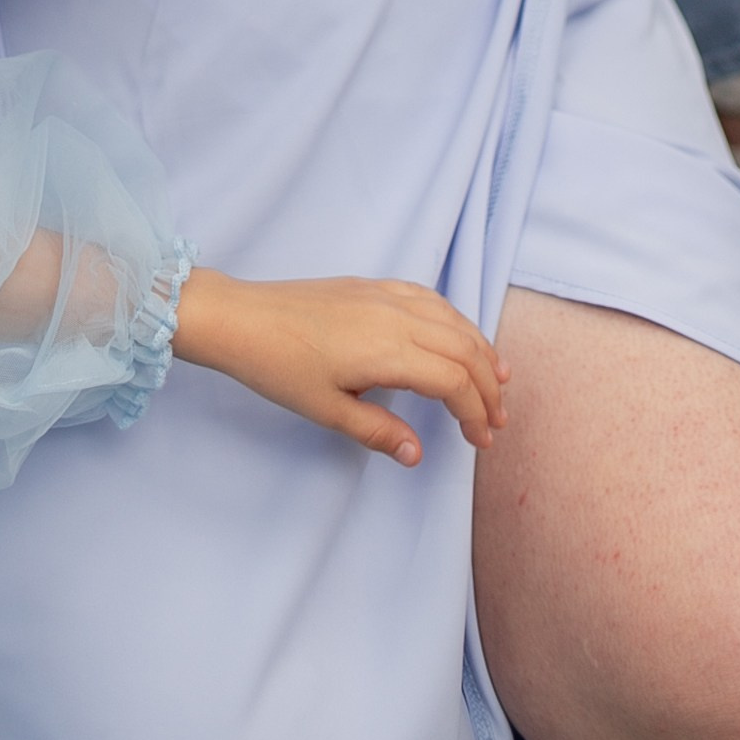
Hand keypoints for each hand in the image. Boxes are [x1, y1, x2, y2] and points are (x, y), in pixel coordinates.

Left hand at [173, 265, 508, 467]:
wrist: (241, 318)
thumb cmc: (279, 368)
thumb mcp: (327, 411)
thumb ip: (378, 432)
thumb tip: (417, 454)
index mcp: (388, 350)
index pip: (453, 380)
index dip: (475, 412)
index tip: (481, 441)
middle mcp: (396, 316)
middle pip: (462, 347)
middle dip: (487, 384)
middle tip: (497, 419)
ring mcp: (384, 295)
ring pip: (451, 318)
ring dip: (479, 348)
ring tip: (498, 377)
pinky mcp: (372, 285)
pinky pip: (428, 297)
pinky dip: (454, 319)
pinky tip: (458, 335)